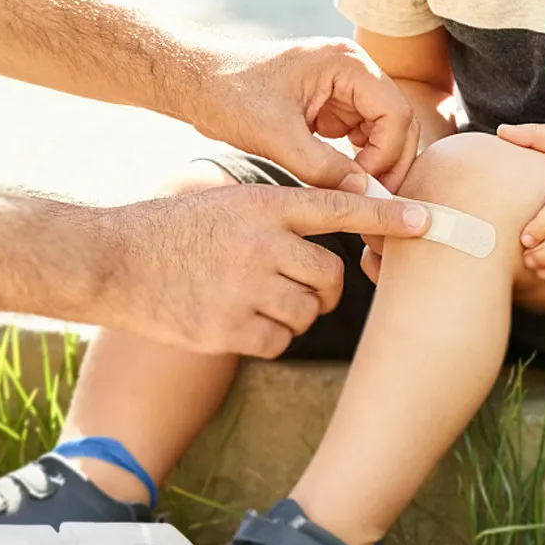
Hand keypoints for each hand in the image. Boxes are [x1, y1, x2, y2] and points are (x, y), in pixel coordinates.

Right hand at [105, 183, 430, 357]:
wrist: (115, 261)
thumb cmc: (175, 231)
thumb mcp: (227, 203)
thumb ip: (277, 216)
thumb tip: (328, 241)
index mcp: (262, 203)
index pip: (338, 208)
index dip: (388, 215)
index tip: (429, 222)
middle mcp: (260, 242)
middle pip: (330, 277)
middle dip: (322, 288)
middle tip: (293, 285)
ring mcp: (244, 287)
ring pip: (307, 312)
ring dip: (291, 313)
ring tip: (249, 298)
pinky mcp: (228, 328)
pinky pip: (278, 341)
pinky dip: (266, 337)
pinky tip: (234, 320)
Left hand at [188, 38, 420, 191]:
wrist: (199, 83)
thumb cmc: (231, 97)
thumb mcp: (276, 137)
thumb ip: (322, 167)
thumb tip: (363, 195)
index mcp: (346, 63)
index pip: (395, 113)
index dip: (388, 156)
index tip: (366, 189)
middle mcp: (353, 69)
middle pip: (397, 121)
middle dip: (389, 162)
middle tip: (376, 201)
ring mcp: (344, 86)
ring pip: (383, 131)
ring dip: (376, 164)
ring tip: (360, 196)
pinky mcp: (331, 104)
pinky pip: (361, 135)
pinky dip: (359, 160)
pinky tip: (345, 182)